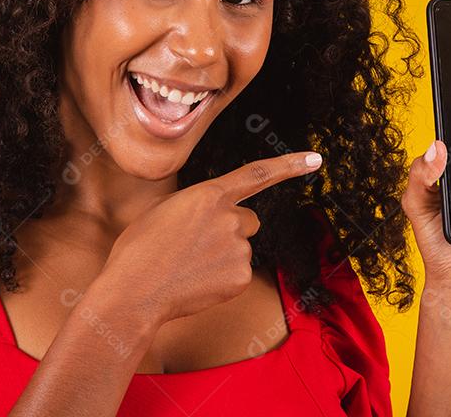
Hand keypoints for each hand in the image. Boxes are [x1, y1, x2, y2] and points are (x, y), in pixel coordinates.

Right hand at [100, 152, 322, 325]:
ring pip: (241, 248)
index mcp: (209, 195)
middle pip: (247, 219)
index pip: (257, 174)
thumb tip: (210, 214)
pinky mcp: (241, 276)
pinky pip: (239, 272)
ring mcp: (238, 248)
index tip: (315, 159)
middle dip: (230, 230)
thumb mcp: (163, 209)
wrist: (135, 291)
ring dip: (223, 255)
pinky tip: (198, 281)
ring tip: (189, 265)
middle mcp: (230, 217)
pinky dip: (222, 278)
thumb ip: (196, 204)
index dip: (288, 165)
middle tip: (196, 245)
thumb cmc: (140, 249)